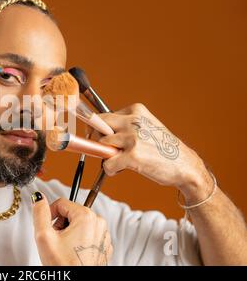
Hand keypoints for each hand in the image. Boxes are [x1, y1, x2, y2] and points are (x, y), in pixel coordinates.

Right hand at [31, 193, 112, 265]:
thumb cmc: (64, 266)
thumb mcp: (44, 236)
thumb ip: (40, 212)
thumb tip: (38, 197)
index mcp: (86, 216)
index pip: (61, 203)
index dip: (50, 214)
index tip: (47, 227)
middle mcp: (99, 223)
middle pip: (71, 213)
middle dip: (60, 225)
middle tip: (55, 240)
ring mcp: (103, 235)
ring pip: (79, 225)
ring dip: (69, 233)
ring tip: (64, 248)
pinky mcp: (104, 247)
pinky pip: (88, 236)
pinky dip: (79, 241)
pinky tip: (73, 253)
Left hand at [91, 103, 212, 201]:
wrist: (185, 165)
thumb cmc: (162, 148)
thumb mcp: (145, 127)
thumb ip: (124, 125)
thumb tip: (95, 130)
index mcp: (136, 111)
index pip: (103, 115)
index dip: (96, 128)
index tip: (95, 135)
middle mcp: (133, 121)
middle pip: (97, 125)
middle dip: (96, 138)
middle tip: (103, 149)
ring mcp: (133, 138)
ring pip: (101, 145)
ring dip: (106, 156)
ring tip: (120, 160)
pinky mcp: (133, 155)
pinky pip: (107, 163)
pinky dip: (110, 169)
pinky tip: (120, 169)